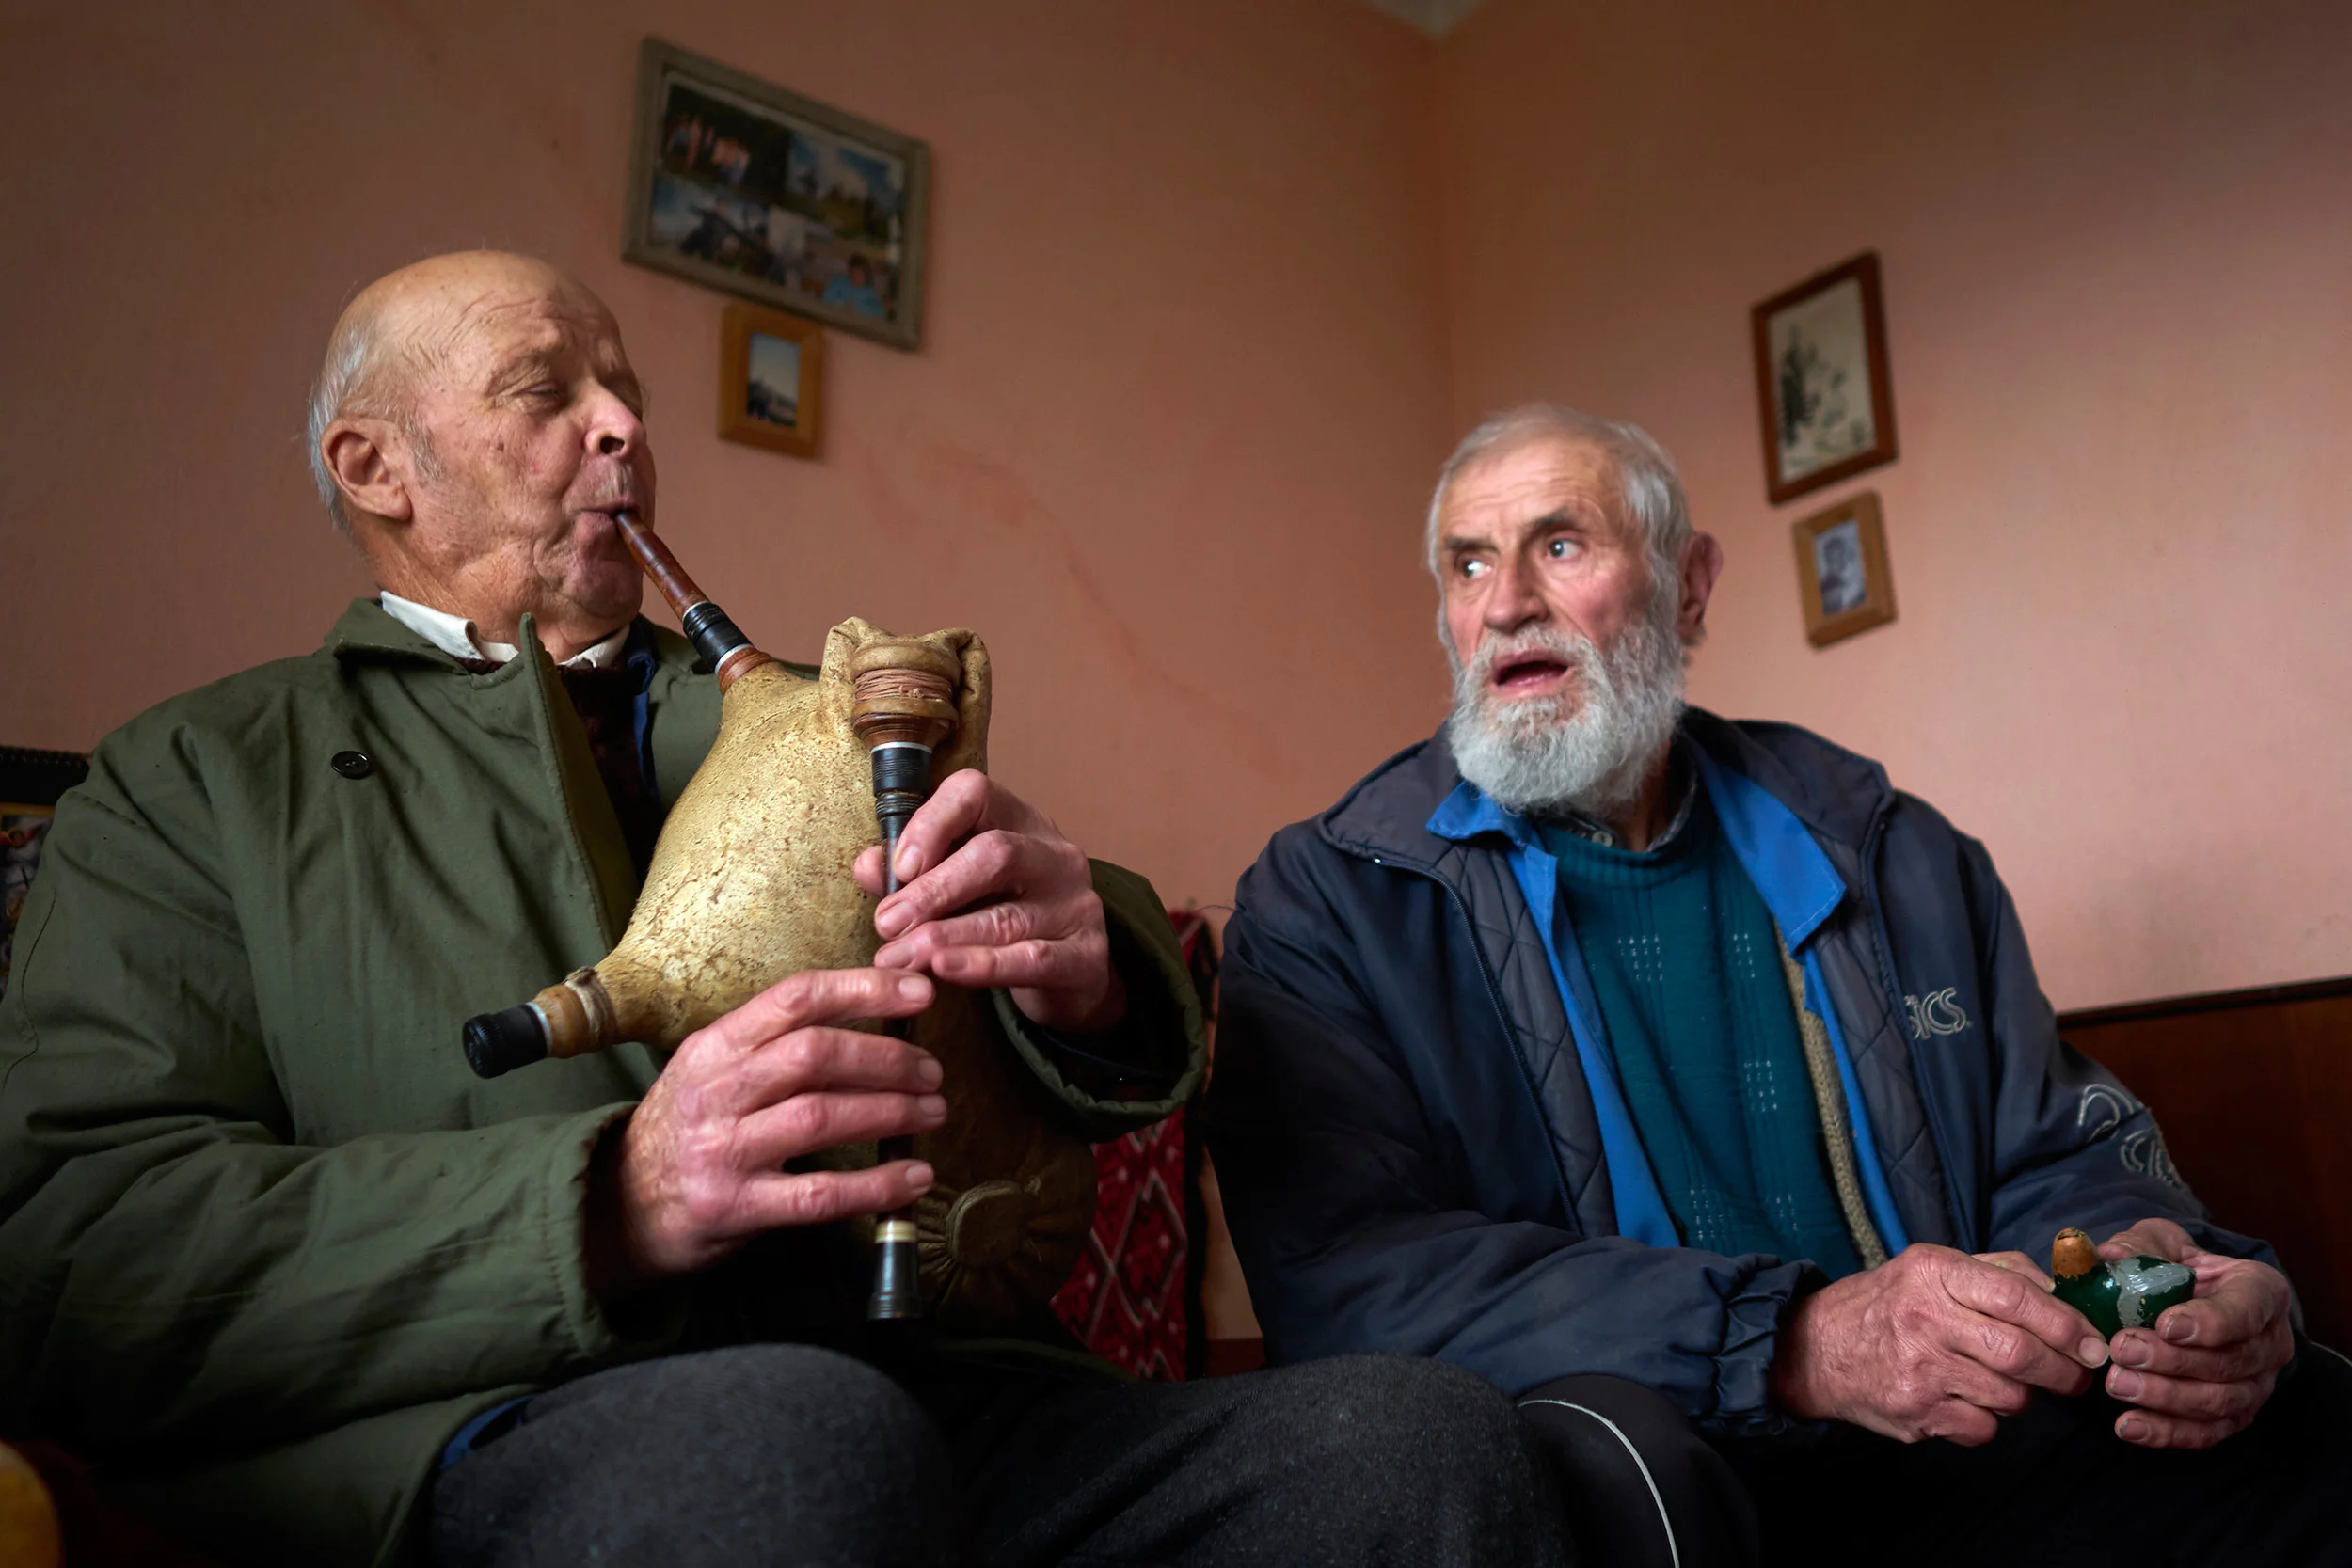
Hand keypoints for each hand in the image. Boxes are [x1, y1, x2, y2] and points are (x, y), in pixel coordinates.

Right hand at [588, 967, 947, 1298]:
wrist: (618, 1208)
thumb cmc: (686, 1132)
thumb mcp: (712, 1073)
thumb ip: (775, 1047)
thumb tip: (873, 1024)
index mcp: (715, 1046)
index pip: (795, 998)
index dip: (864, 989)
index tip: (919, 992)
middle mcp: (716, 1091)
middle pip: (814, 1054)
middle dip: (887, 1057)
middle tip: (932, 1070)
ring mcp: (723, 1150)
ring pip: (820, 1115)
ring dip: (891, 1111)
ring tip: (932, 1111)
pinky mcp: (734, 1207)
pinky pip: (817, 1193)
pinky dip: (875, 1185)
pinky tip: (914, 1177)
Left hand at [856, 769, 1125, 1032]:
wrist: (1072, 973)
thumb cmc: (1004, 916)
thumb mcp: (959, 888)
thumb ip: (912, 875)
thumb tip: (868, 866)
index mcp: (1019, 821)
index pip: (977, 793)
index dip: (932, 822)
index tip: (898, 867)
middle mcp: (1054, 855)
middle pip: (994, 854)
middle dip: (933, 890)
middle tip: (887, 923)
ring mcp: (1076, 904)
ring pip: (1008, 915)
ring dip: (946, 936)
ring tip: (900, 957)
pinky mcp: (1086, 955)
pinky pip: (1033, 959)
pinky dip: (984, 965)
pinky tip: (946, 971)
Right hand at [1770, 1244, 2108, 1444]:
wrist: (1814, 1348)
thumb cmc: (1888, 1304)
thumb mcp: (1932, 1268)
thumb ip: (2000, 1273)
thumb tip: (2066, 1295)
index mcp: (1933, 1272)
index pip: (2018, 1298)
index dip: (2068, 1325)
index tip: (2093, 1343)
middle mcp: (1924, 1317)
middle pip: (2022, 1354)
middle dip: (2065, 1371)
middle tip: (2077, 1376)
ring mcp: (1917, 1369)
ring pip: (2010, 1397)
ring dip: (2023, 1397)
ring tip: (2004, 1383)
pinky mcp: (1914, 1413)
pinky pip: (1983, 1429)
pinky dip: (1988, 1421)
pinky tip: (1967, 1401)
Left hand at [2096, 1218, 2293, 1449]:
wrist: (2183, 1300)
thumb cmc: (2174, 1267)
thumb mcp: (2158, 1243)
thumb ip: (2137, 1246)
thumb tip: (2108, 1256)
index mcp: (2261, 1291)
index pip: (2247, 1310)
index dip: (2211, 1322)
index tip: (2166, 1326)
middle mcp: (2270, 1342)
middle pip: (2231, 1362)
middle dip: (2173, 1361)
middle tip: (2122, 1350)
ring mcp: (2257, 1383)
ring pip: (2221, 1402)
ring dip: (2166, 1397)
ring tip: (2118, 1384)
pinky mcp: (2235, 1415)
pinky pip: (2207, 1433)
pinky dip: (2167, 1433)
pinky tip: (2129, 1426)